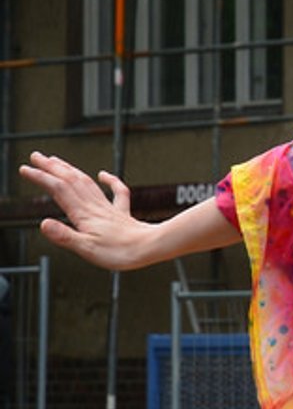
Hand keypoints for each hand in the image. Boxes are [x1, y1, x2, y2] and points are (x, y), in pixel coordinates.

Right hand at [18, 152, 156, 270]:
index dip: (41, 178)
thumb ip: (64, 236)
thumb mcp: (86, 248)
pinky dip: (109, 180)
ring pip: (87, 183)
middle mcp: (95, 207)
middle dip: (52, 167)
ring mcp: (109, 209)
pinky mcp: (121, 214)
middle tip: (36, 155)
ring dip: (70, 170)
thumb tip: (44, 223)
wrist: (151, 248)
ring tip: (57, 161)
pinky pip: (117, 192)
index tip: (25, 168)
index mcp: (84, 214)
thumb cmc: (120, 252)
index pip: (58, 190)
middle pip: (71, 180)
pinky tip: (103, 174)